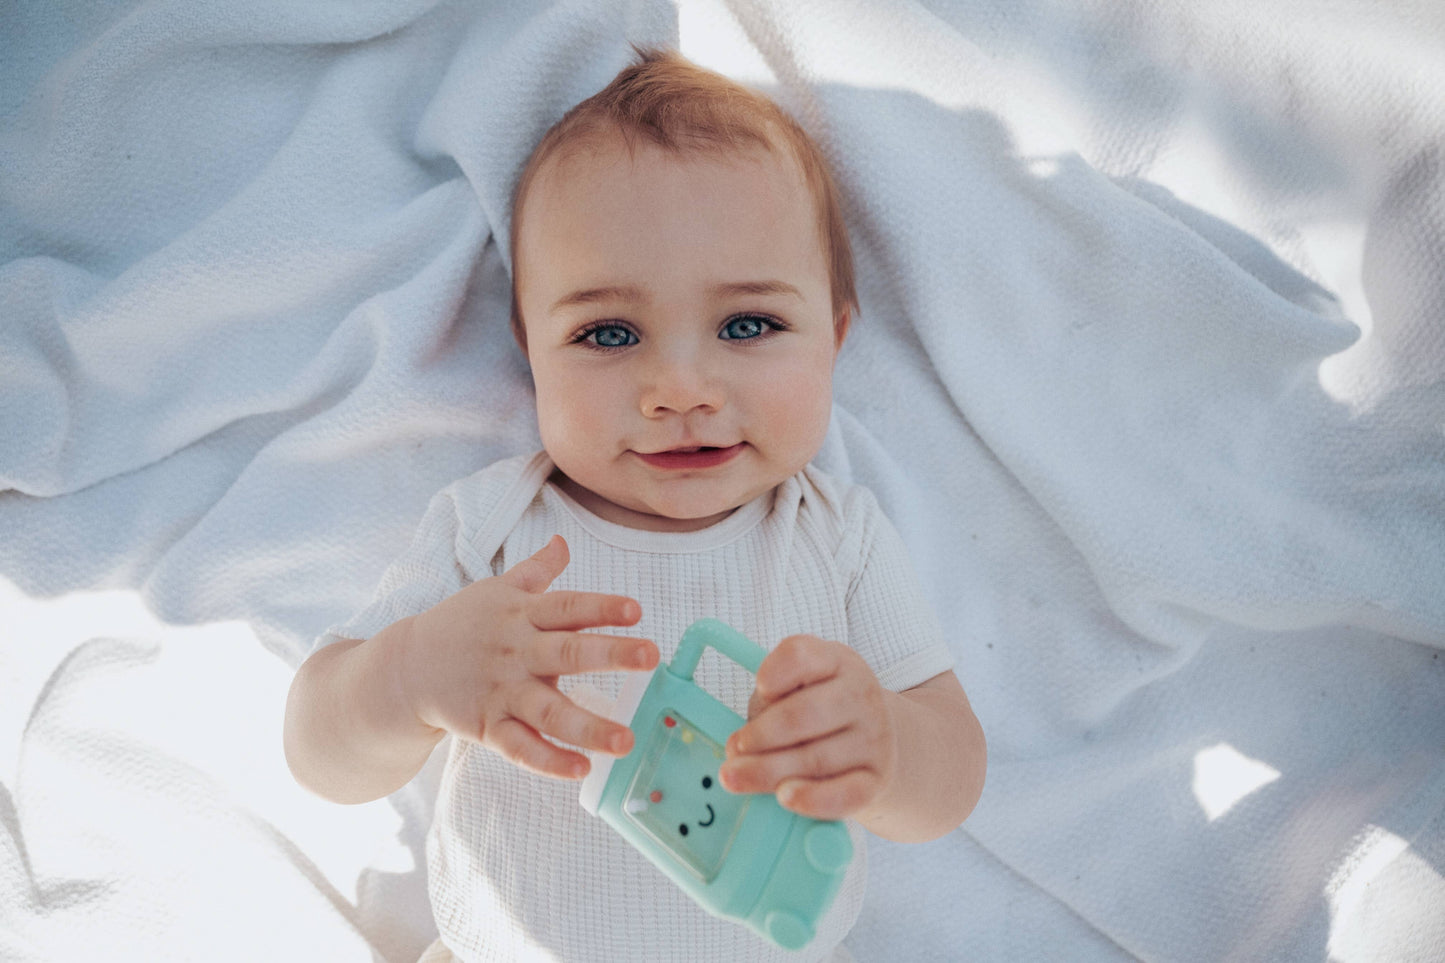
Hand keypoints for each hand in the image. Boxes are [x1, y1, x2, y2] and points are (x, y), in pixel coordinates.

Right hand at [399, 535, 657, 779]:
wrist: (406, 667)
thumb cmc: (462, 625)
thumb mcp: (497, 591)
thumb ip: (536, 570)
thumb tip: (563, 541)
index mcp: (522, 615)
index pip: (568, 607)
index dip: (602, 607)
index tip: (636, 610)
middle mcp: (516, 653)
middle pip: (567, 653)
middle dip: (610, 654)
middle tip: (650, 657)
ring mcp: (502, 692)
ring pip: (549, 712)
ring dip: (588, 727)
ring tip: (625, 740)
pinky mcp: (487, 728)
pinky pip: (521, 748)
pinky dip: (549, 761)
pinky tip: (581, 769)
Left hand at [718, 635, 896, 820]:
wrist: (876, 741)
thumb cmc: (820, 712)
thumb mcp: (796, 690)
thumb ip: (766, 707)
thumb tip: (737, 748)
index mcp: (836, 661)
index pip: (801, 656)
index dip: (774, 672)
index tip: (761, 688)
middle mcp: (861, 695)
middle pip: (803, 714)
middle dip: (760, 735)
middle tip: (734, 750)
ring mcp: (873, 738)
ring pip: (816, 759)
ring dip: (768, 771)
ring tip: (735, 778)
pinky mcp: (876, 779)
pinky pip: (845, 794)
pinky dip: (812, 799)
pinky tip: (784, 797)